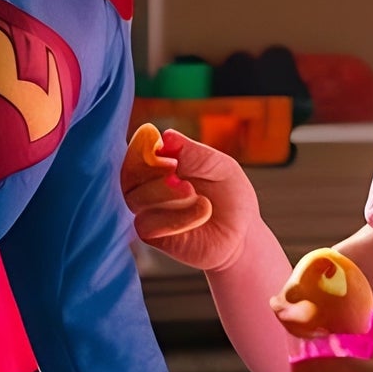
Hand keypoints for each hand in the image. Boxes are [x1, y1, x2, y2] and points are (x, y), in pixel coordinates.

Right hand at [120, 127, 257, 272]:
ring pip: (136, 199)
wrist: (242, 235)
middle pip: (130, 173)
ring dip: (166, 192)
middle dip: (152, 168)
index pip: (137, 152)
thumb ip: (194, 153)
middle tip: (176, 167)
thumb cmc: (230, 198)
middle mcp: (148, 186)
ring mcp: (147, 211)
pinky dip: (177, 217)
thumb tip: (166, 136)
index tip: (163, 148)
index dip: (142, 147)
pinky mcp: (151, 235)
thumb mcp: (220, 167)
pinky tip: (201, 213)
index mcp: (162, 164)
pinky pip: (148, 223)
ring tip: (194, 193)